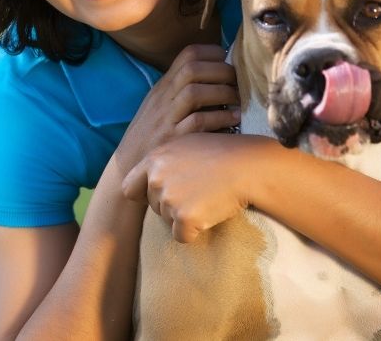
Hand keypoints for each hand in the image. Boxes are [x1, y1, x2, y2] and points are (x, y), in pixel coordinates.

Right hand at [113, 44, 240, 173]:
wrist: (128, 165)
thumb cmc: (152, 135)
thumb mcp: (162, 105)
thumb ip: (183, 90)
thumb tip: (220, 79)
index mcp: (164, 86)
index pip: (188, 55)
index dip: (213, 53)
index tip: (229, 62)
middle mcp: (164, 98)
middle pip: (192, 69)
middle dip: (222, 71)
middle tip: (239, 82)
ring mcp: (166, 119)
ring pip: (194, 93)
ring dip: (222, 93)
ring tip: (237, 101)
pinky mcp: (172, 140)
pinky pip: (198, 123)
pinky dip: (220, 118)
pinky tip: (233, 120)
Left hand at [121, 133, 276, 242]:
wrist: (250, 165)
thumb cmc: (224, 152)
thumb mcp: (188, 144)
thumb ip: (166, 159)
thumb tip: (154, 175)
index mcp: (154, 159)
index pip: (129, 188)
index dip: (143, 196)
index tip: (159, 198)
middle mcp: (156, 179)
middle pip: (153, 206)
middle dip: (171, 206)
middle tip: (198, 194)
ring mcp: (169, 199)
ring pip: (168, 221)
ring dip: (185, 217)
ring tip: (208, 198)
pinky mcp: (184, 218)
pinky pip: (182, 236)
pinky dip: (195, 232)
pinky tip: (211, 214)